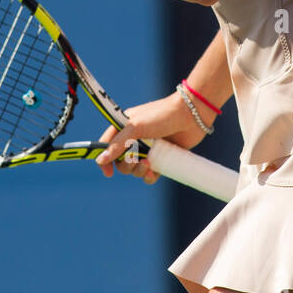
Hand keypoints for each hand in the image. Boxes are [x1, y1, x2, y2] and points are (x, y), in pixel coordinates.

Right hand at [95, 91, 217, 185]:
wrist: (191, 116)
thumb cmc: (161, 115)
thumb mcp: (135, 127)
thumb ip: (117, 144)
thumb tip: (100, 160)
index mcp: (124, 128)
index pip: (107, 146)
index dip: (104, 159)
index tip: (108, 172)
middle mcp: (134, 139)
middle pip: (120, 161)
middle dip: (126, 165)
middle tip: (136, 160)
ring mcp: (148, 149)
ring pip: (134, 169)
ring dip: (138, 171)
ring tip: (148, 165)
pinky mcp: (161, 158)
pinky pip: (150, 174)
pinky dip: (149, 176)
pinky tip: (154, 173)